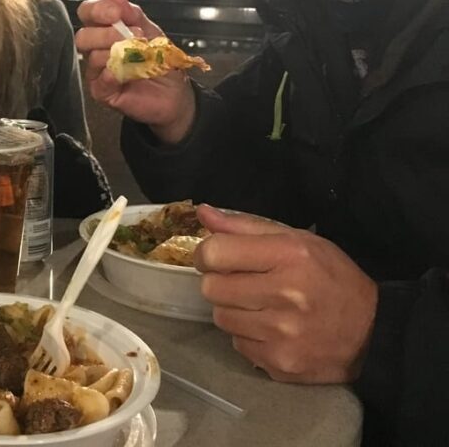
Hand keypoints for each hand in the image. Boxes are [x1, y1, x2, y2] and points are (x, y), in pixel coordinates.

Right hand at [75, 0, 194, 142]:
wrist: (176, 93)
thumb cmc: (160, 61)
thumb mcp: (151, 31)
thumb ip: (132, 13)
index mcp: (105, 29)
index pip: (87, 13)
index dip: (97, 9)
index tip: (116, 12)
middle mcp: (97, 50)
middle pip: (83, 36)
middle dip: (106, 33)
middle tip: (132, 35)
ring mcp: (97, 72)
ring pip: (92, 57)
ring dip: (118, 53)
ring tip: (140, 56)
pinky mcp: (102, 93)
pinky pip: (99, 80)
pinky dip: (113, 74)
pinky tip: (129, 73)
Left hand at [195, 204, 377, 382]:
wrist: (374, 332)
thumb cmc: (332, 277)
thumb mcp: (297, 240)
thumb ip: (245, 226)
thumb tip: (203, 213)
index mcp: (289, 256)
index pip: (216, 252)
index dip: (206, 254)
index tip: (214, 258)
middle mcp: (285, 295)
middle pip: (211, 288)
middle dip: (220, 283)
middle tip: (242, 283)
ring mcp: (282, 334)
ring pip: (221, 319)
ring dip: (233, 311)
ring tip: (261, 306)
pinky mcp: (280, 363)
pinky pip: (238, 345)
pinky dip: (248, 336)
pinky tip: (272, 329)